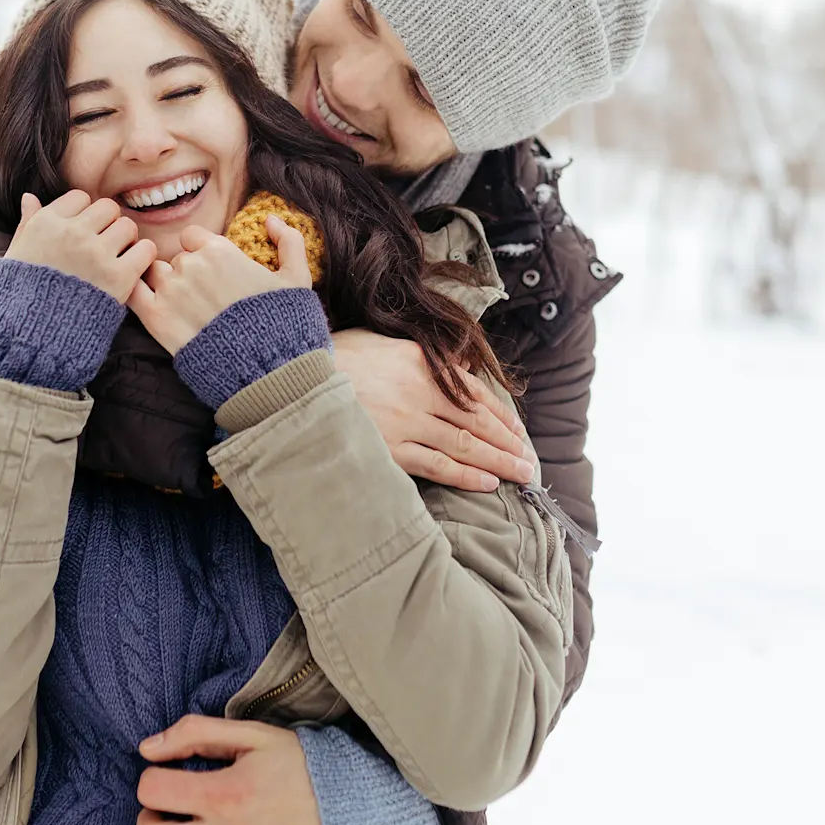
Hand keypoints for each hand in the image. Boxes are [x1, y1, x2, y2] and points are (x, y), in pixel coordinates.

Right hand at [5, 190, 155, 302]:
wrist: (34, 335)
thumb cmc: (23, 295)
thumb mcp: (17, 254)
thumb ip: (27, 223)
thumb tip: (30, 198)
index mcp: (46, 224)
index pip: (80, 198)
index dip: (84, 213)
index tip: (82, 232)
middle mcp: (72, 233)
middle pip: (107, 208)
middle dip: (108, 224)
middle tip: (104, 244)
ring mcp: (95, 254)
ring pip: (127, 226)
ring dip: (126, 239)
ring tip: (116, 258)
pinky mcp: (117, 277)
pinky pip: (145, 249)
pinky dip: (142, 257)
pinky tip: (131, 268)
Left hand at [128, 215, 312, 354]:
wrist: (265, 369)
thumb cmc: (282, 324)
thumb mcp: (297, 279)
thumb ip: (288, 241)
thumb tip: (271, 219)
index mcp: (219, 251)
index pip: (192, 237)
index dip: (200, 252)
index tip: (211, 271)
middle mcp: (191, 265)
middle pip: (177, 259)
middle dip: (187, 273)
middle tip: (204, 298)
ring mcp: (170, 291)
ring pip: (155, 274)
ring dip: (165, 285)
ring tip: (184, 308)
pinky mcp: (155, 318)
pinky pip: (133, 293)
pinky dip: (135, 292)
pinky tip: (151, 305)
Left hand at [136, 716, 325, 824]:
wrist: (356, 817)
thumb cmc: (304, 771)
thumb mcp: (256, 737)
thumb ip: (196, 732)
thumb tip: (146, 748)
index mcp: (228, 794)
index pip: (152, 790)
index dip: (153, 779)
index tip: (169, 779)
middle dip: (150, 820)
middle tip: (168, 813)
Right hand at [331, 329, 534, 490]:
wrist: (294, 381)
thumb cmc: (335, 359)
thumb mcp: (380, 341)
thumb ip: (421, 354)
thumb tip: (459, 363)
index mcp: (419, 361)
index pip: (472, 390)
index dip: (499, 413)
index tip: (517, 431)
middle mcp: (418, 391)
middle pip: (476, 422)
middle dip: (507, 443)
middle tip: (529, 461)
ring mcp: (404, 423)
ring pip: (464, 446)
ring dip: (497, 462)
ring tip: (520, 474)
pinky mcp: (388, 449)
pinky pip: (436, 466)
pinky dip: (465, 476)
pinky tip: (487, 483)